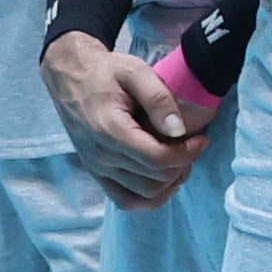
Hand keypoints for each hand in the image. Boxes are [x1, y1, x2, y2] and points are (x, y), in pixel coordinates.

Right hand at [40, 28, 205, 208]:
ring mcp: (97, 168)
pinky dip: (149, 197)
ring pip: (143, 196)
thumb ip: (158, 98)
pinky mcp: (96, 173)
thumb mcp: (134, 71)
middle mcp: (101, 156)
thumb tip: (179, 130)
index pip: (158, 159)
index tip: (202, 138)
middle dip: (182, 165)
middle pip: (154, 180)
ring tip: (180, 160)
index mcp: (110, 130)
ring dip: (169, 183)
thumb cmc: (104, 71)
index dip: (187, 153)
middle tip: (192, 145)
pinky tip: (163, 177)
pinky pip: (126, 200)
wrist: (70, 76)